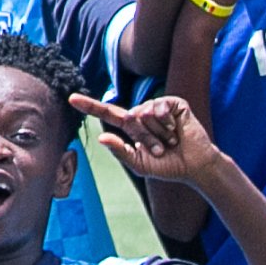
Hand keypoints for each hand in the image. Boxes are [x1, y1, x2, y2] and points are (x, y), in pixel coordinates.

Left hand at [77, 90, 226, 187]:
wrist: (194, 166)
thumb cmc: (167, 166)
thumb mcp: (139, 164)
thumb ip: (120, 151)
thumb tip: (101, 138)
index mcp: (131, 128)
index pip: (107, 113)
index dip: (89, 106)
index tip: (71, 98)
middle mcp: (142, 114)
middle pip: (129, 118)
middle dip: (145, 138)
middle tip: (161, 149)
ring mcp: (158, 106)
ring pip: (143, 112)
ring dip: (157, 132)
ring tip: (170, 140)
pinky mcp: (174, 103)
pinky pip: (160, 107)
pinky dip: (167, 122)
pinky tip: (176, 130)